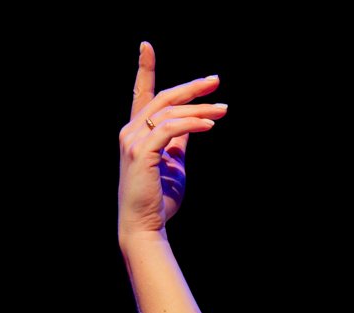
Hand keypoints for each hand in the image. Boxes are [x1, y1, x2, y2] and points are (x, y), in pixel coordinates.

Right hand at [118, 42, 227, 240]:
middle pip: (163, 99)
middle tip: (215, 82)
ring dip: (199, 109)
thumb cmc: (159, 198)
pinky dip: (192, 124)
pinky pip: (170, 129)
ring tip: (223, 110)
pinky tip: (210, 125)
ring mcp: (133, 141)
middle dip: (190, 88)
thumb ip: (179, 141)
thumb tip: (194, 123)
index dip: (144, 69)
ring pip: (170, 113)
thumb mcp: (173, 163)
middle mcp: (130, 132)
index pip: (141, 95)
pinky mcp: (142, 153)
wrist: (145, 226)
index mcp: (136, 133)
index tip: (146, 46)